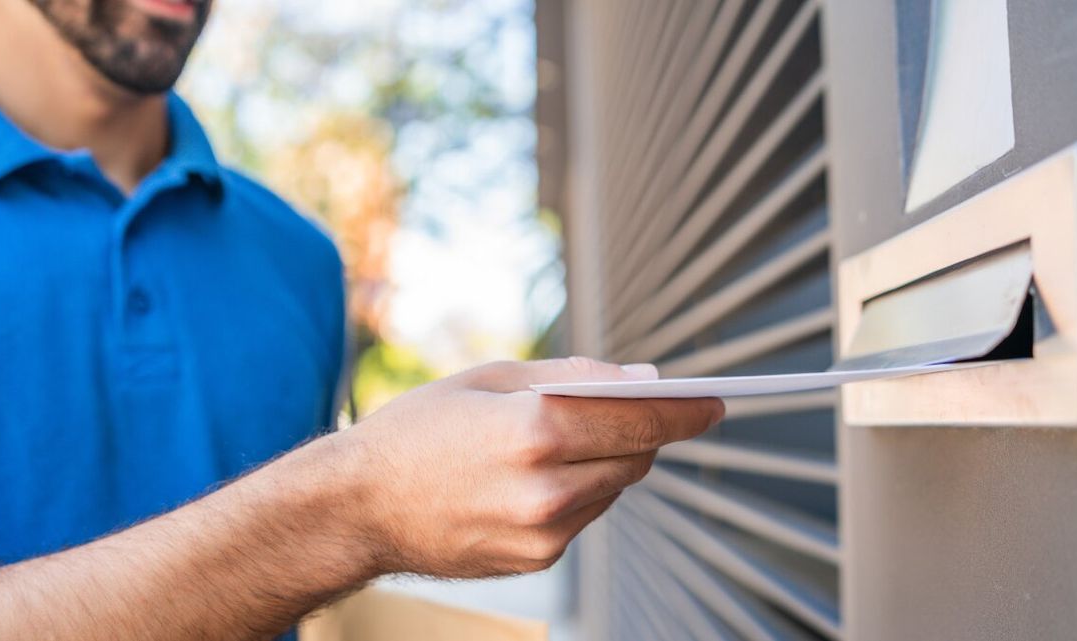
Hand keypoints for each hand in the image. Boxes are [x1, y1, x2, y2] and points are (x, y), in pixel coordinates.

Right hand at [333, 357, 724, 577]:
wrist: (360, 507)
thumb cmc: (418, 430)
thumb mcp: (491, 378)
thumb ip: (575, 377)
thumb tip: (643, 380)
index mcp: (536, 430)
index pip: (642, 417)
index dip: (687, 408)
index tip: (716, 401)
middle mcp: (548, 488)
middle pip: (638, 455)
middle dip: (647, 428)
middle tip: (642, 405)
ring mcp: (544, 532)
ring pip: (616, 488)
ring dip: (613, 459)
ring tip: (575, 436)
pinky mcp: (537, 558)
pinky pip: (586, 515)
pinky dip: (583, 489)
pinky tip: (545, 472)